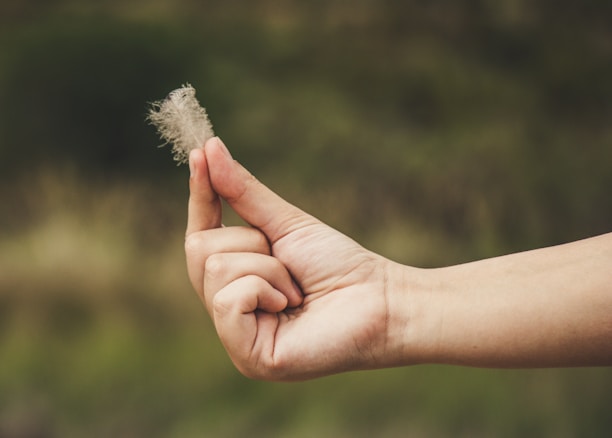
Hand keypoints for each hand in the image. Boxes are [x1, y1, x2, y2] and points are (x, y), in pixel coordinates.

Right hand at [184, 138, 411, 379]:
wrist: (381, 299)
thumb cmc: (337, 264)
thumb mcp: (285, 224)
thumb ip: (243, 194)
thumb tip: (208, 149)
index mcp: (235, 282)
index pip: (200, 234)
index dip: (200, 195)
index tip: (199, 152)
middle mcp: (229, 311)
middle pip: (199, 249)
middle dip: (251, 242)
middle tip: (288, 263)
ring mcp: (235, 336)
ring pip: (215, 269)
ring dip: (267, 268)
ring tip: (297, 290)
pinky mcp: (247, 356)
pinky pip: (228, 300)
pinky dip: (265, 288)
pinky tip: (291, 305)